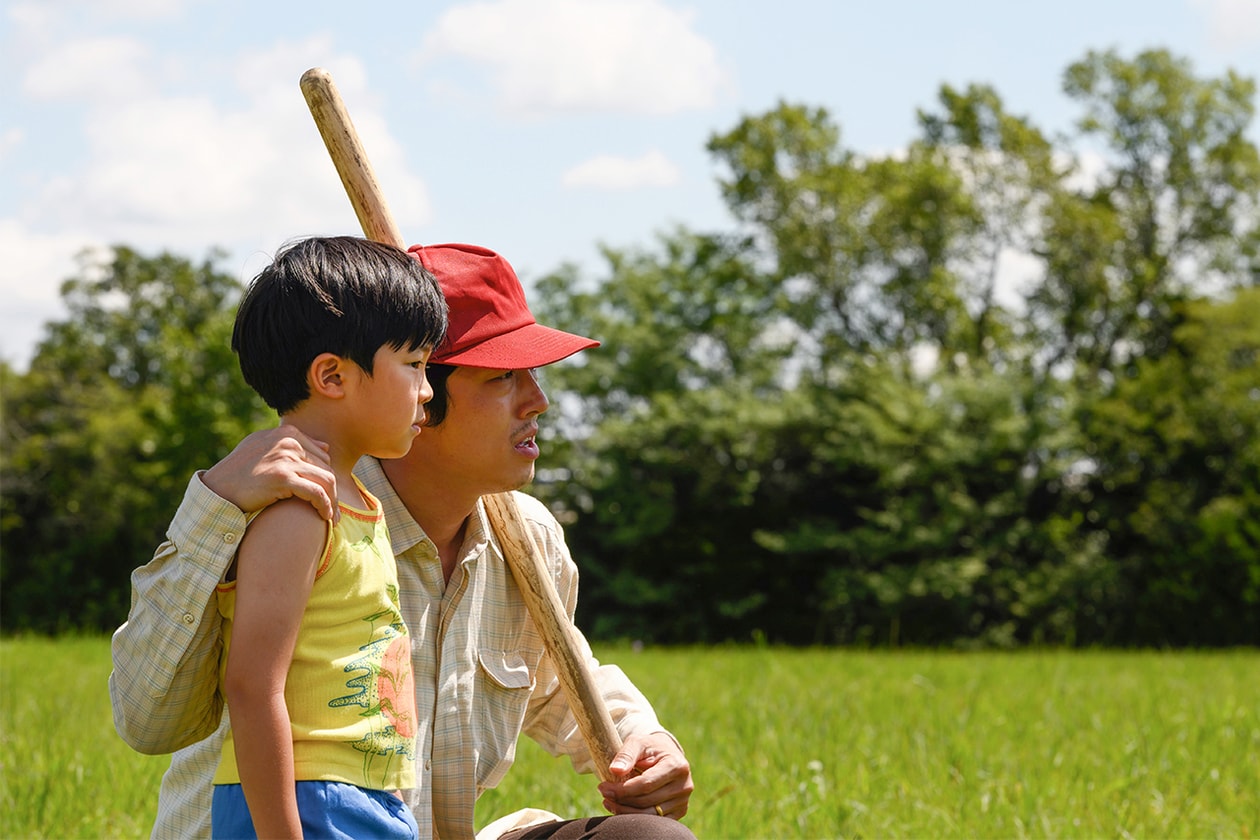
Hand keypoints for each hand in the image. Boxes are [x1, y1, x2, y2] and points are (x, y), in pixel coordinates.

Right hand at [201, 425, 337, 521]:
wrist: (217, 489)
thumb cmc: (240, 472)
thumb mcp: (264, 448)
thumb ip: (292, 445)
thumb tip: (325, 447)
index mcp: (287, 433)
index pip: (322, 456)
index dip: (328, 477)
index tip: (331, 496)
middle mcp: (288, 442)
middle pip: (327, 468)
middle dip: (334, 492)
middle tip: (335, 512)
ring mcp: (285, 459)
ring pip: (326, 480)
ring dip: (333, 501)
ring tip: (332, 517)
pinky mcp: (282, 478)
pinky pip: (316, 493)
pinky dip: (325, 506)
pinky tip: (325, 518)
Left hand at [597, 731, 693, 819]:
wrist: (666, 755)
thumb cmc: (650, 748)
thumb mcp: (638, 743)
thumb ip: (627, 754)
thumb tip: (615, 770)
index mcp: (677, 766)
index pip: (646, 784)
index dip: (622, 789)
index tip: (603, 787)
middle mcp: (684, 786)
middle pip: (646, 801)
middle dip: (621, 800)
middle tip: (604, 794)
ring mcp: (683, 801)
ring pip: (649, 815)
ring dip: (625, 810)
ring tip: (609, 802)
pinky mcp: (679, 812)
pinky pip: (654, 822)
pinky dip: (635, 818)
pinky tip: (620, 808)